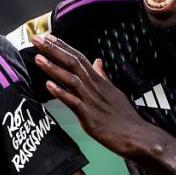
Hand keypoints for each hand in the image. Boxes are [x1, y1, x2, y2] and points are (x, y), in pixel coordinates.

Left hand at [31, 33, 151, 157]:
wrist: (138, 137)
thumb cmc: (125, 117)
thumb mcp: (114, 92)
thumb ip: (103, 76)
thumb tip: (97, 61)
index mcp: (100, 81)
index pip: (79, 58)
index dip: (63, 47)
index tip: (48, 37)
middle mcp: (95, 87)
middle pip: (73, 63)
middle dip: (53, 50)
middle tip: (37, 39)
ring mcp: (92, 101)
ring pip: (71, 80)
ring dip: (53, 68)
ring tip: (38, 57)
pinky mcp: (90, 118)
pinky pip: (73, 103)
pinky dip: (61, 93)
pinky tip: (48, 85)